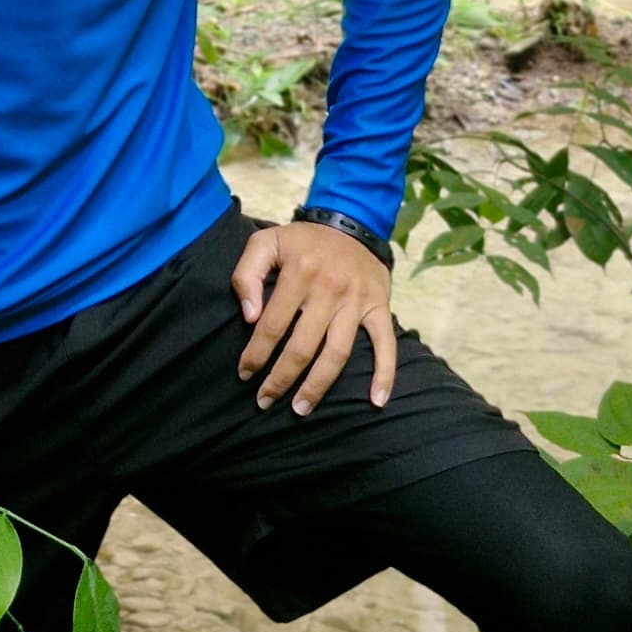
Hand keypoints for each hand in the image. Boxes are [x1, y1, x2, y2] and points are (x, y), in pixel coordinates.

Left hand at [232, 220, 394, 416]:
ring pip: (337, 353)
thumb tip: (248, 317)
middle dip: (281, 379)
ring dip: (318, 386)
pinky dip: (384, 375)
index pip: (273, 324)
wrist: (351, 223)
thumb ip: (247, 274)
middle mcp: (329, 289)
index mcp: (299, 272)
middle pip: (303, 347)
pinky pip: (386, 345)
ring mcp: (357, 302)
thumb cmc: (302, 241)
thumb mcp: (266, 242)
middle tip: (265, 400)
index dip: (256, 353)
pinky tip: (376, 401)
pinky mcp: (379, 308)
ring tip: (300, 408)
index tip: (244, 374)